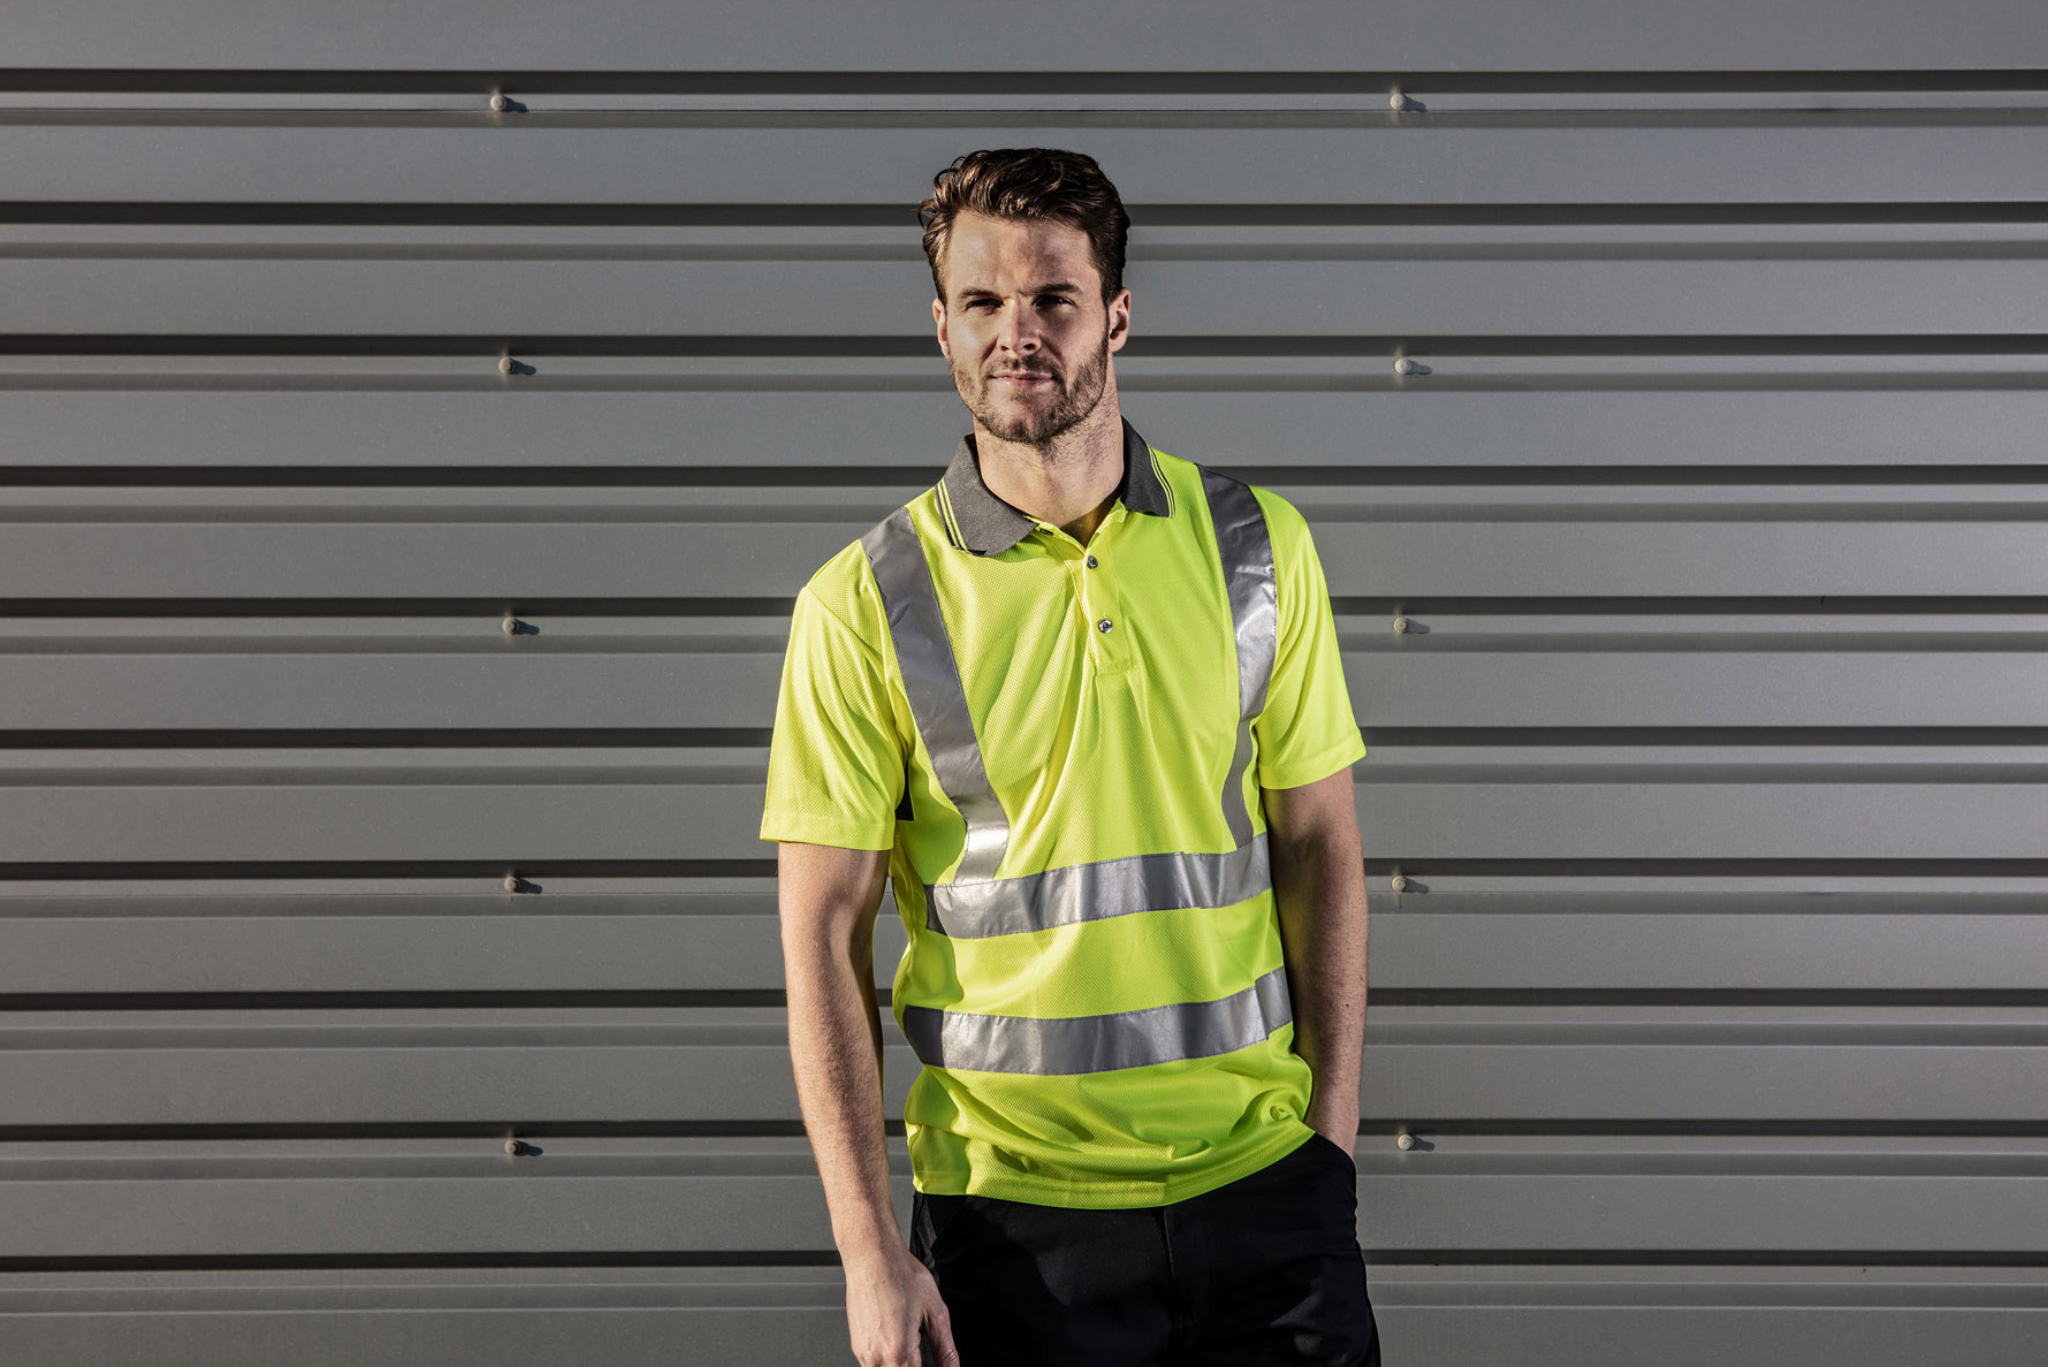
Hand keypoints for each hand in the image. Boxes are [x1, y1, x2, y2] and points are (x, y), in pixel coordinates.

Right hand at [845, 1243, 958, 1366]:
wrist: (872, 1257)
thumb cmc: (899, 1275)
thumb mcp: (935, 1312)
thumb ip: (946, 1350)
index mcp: (898, 1353)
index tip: (936, 1362)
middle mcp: (876, 1359)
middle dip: (914, 1365)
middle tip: (921, 1342)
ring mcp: (863, 1354)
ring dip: (902, 1364)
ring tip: (910, 1337)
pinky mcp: (857, 1346)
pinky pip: (875, 1364)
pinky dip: (889, 1358)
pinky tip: (896, 1335)